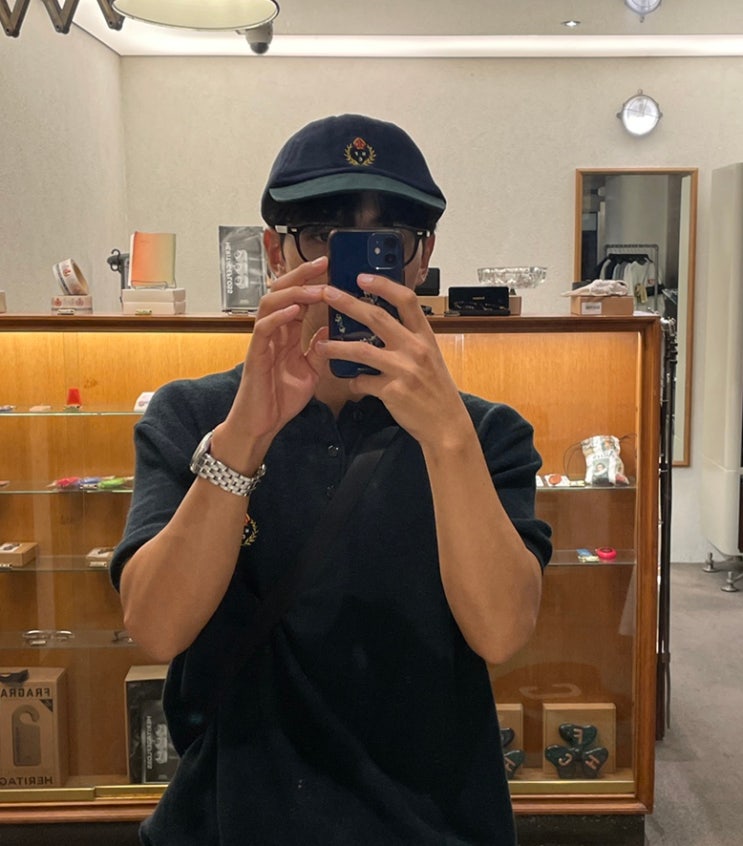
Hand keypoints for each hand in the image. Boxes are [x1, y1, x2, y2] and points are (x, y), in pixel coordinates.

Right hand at [223, 257, 327, 445]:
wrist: (262, 425)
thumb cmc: (281, 398)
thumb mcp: (310, 370)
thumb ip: (319, 348)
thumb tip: (331, 328)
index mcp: (286, 334)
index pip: (297, 298)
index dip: (311, 280)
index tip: (330, 267)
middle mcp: (273, 332)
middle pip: (282, 292)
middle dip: (302, 275)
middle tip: (322, 264)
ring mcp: (263, 342)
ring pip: (271, 304)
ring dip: (294, 293)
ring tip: (314, 288)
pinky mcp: (256, 355)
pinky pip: (263, 329)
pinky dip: (278, 317)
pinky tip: (293, 311)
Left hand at [315, 273, 468, 444]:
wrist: (447, 424)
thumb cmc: (437, 391)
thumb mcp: (430, 357)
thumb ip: (410, 340)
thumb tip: (382, 325)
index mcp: (425, 336)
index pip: (406, 300)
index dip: (383, 285)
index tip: (362, 277)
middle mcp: (415, 349)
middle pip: (377, 317)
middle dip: (348, 303)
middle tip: (327, 294)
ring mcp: (404, 370)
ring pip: (361, 350)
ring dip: (336, 346)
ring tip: (320, 345)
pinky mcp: (393, 391)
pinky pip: (363, 382)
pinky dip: (353, 382)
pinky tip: (350, 382)